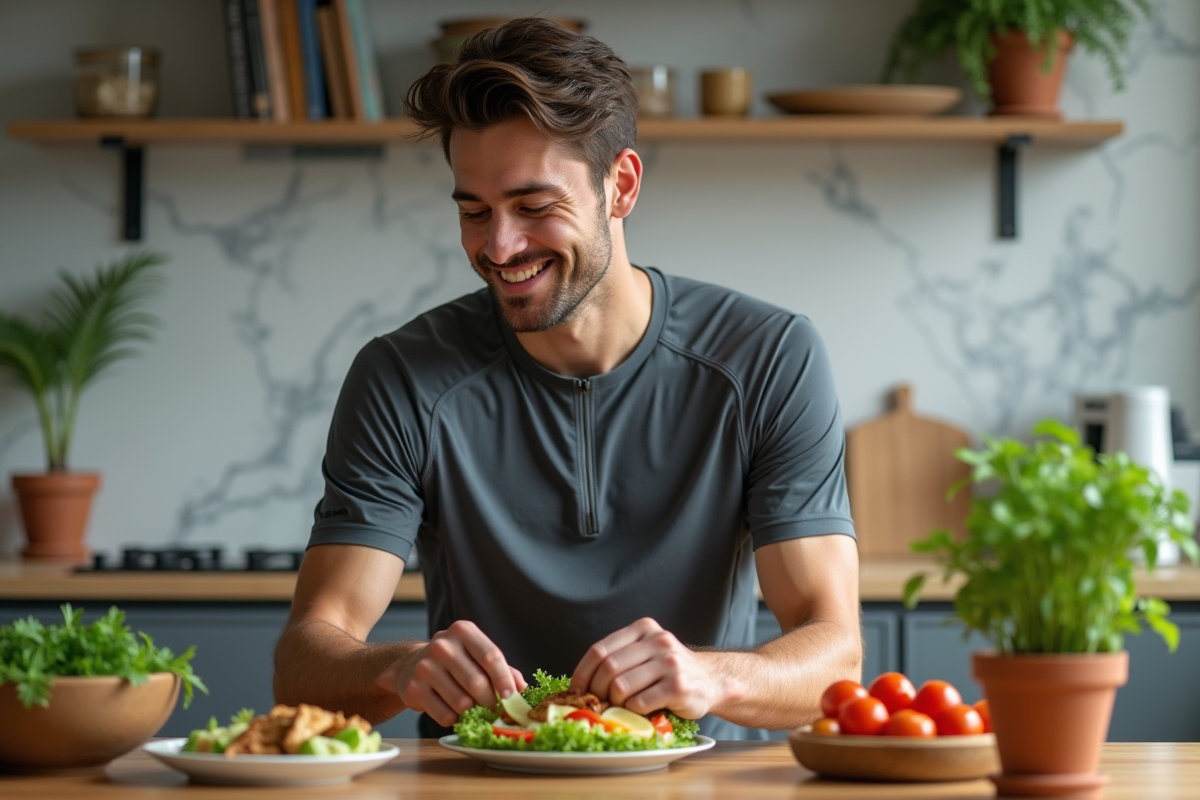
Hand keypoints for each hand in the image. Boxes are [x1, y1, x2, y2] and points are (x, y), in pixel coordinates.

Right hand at [391, 620, 525, 726]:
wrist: (411, 665)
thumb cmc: (456, 662)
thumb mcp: (478, 656)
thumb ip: (504, 671)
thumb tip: (524, 691)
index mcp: (463, 631)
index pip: (490, 656)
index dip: (504, 680)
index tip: (511, 697)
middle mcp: (443, 645)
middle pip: (477, 682)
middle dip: (490, 702)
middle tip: (495, 711)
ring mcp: (425, 666)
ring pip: (461, 702)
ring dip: (472, 712)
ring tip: (471, 708)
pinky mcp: (414, 688)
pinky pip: (445, 715)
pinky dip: (454, 719)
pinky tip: (452, 711)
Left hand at [570, 617, 732, 719]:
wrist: (711, 681)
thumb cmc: (670, 671)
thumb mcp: (646, 652)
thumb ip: (620, 657)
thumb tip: (580, 683)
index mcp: (644, 629)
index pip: (600, 649)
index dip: (582, 672)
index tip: (576, 690)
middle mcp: (658, 641)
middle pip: (608, 668)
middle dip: (596, 691)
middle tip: (596, 703)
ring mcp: (669, 663)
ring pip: (621, 686)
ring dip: (614, 703)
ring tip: (619, 707)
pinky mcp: (678, 686)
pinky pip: (639, 702)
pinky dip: (632, 711)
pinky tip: (639, 711)